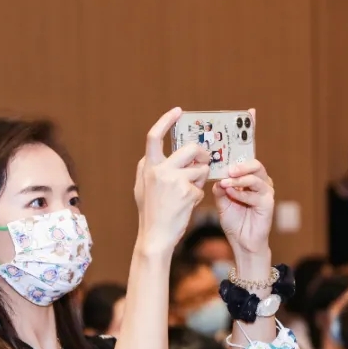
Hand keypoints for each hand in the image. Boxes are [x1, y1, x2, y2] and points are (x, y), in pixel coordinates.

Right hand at [135, 107, 210, 253]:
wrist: (155, 237)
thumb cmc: (151, 212)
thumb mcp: (142, 186)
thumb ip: (151, 168)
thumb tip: (160, 152)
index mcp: (147, 166)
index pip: (154, 136)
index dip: (166, 120)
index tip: (178, 111)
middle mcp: (159, 170)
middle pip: (190, 149)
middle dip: (202, 154)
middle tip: (205, 160)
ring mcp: (174, 181)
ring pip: (201, 169)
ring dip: (200, 179)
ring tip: (189, 193)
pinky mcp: (188, 193)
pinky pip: (201, 187)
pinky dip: (197, 196)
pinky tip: (187, 205)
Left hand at [213, 109, 274, 256]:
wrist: (242, 242)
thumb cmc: (234, 220)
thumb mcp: (221, 199)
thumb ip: (219, 184)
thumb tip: (213, 172)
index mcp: (247, 175)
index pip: (248, 151)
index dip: (250, 131)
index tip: (250, 112)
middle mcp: (259, 179)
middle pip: (253, 161)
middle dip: (240, 161)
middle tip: (227, 166)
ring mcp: (266, 190)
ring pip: (256, 174)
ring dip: (239, 177)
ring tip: (226, 181)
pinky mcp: (268, 202)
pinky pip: (256, 192)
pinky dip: (242, 192)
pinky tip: (232, 194)